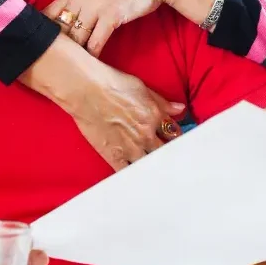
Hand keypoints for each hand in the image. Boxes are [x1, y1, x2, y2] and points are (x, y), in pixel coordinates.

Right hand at [20, 35, 186, 170]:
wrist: (86, 91)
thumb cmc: (112, 85)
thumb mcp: (143, 89)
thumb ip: (163, 103)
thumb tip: (180, 109)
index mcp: (155, 117)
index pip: (176, 134)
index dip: (177, 139)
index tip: (179, 143)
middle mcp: (146, 135)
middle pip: (165, 152)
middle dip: (168, 155)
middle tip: (173, 161)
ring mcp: (131, 148)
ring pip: (150, 165)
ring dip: (155, 167)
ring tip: (159, 174)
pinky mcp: (114, 156)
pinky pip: (128, 172)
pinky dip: (135, 177)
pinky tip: (140, 179)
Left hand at [43, 0, 170, 55]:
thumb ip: (80, 1)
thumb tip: (66, 20)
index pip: (47, 14)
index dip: (42, 33)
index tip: (41, 47)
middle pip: (59, 29)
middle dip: (55, 48)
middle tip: (52, 64)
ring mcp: (95, 6)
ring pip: (75, 38)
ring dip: (74, 55)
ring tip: (70, 70)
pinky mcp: (111, 16)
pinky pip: (95, 42)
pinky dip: (92, 56)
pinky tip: (91, 65)